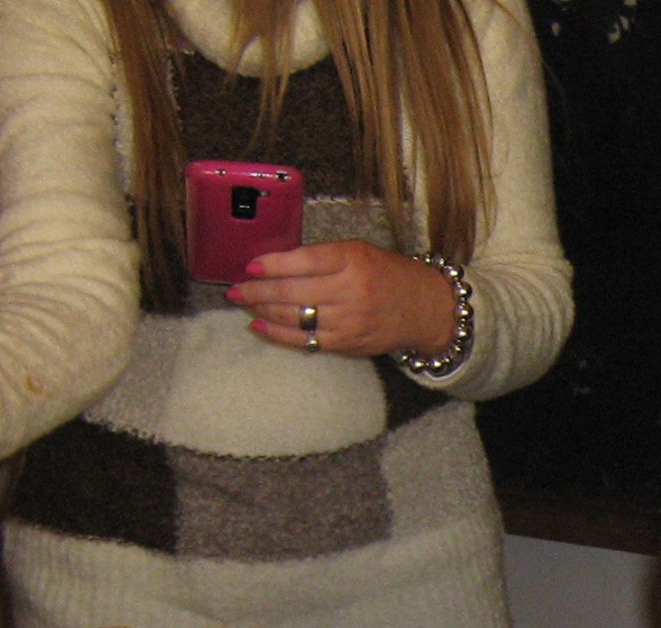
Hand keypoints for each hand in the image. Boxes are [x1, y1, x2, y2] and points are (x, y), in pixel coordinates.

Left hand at [228, 241, 458, 358]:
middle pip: (291, 291)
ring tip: (244, 304)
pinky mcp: (347, 343)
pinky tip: (260, 326)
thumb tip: (277, 264)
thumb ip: (323, 256)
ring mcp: (348, 320)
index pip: (301, 261)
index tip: (249, 265)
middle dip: (256, 290)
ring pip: (293, 316)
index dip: (271, 265)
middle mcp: (349, 290)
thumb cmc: (389, 275)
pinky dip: (278, 333)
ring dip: (263, 310)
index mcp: (352, 259)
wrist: (425, 308)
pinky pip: (304, 339)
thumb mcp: (360, 251)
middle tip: (235, 289)